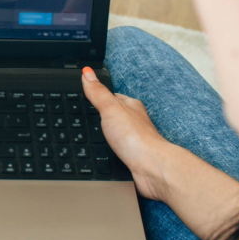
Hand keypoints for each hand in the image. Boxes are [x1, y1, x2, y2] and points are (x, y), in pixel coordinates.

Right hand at [81, 67, 179, 200]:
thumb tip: (87, 72)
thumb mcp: (110, 109)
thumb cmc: (135, 138)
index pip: (114, 96)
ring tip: (97, 131)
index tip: (90, 92)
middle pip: (118, 113)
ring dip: (109, 132)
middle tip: (90, 111)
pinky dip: (113, 148)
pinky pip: (120, 148)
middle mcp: (135, 121)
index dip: (100, 94)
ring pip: (120, 132)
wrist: (151, 168)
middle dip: (105, 114)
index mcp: (131, 106)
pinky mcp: (133, 156)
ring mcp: (134, 139)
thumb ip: (97, 92)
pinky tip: (108, 150)